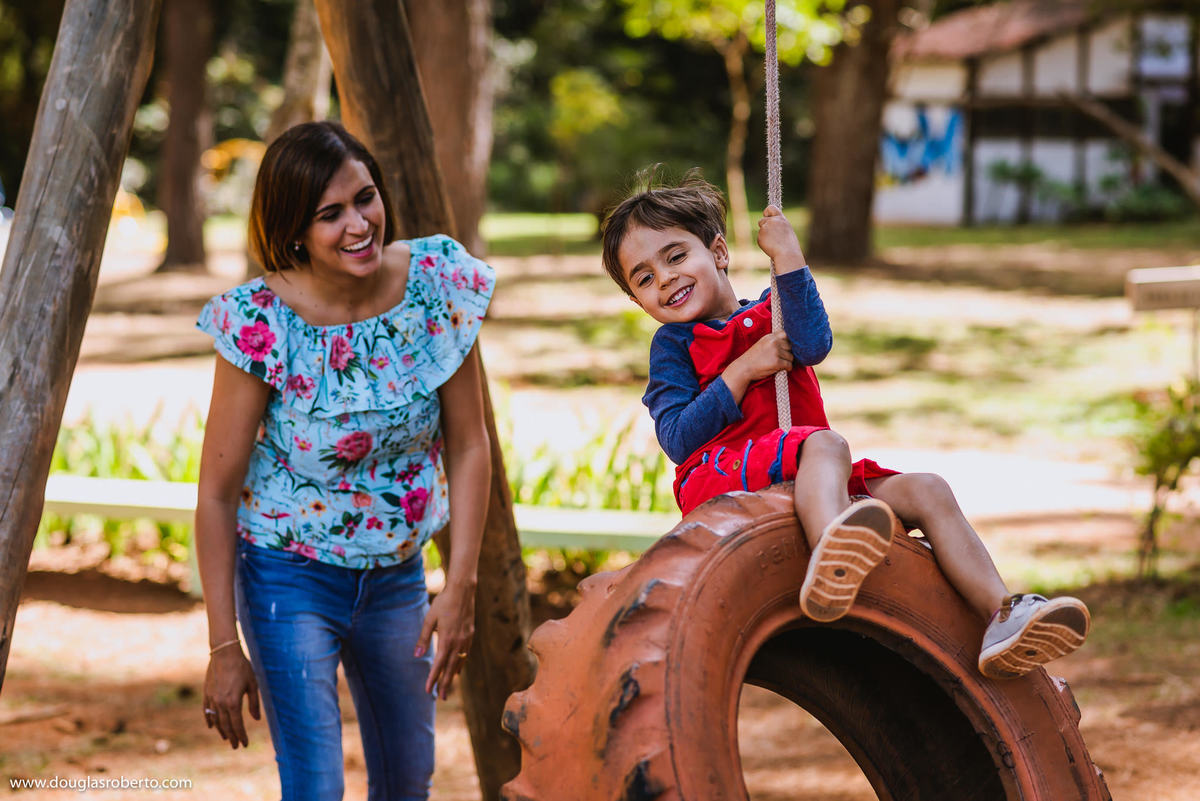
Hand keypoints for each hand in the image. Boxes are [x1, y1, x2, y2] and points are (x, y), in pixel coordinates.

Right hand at [203, 646, 260, 748]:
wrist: (224, 654)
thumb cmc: (242, 667)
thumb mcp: (253, 684)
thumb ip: (254, 703)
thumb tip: (256, 719)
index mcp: (233, 702)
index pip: (237, 725)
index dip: (241, 736)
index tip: (244, 744)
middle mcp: (221, 703)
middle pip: (226, 725)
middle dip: (232, 737)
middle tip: (236, 746)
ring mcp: (212, 699)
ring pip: (215, 720)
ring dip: (221, 730)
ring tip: (226, 737)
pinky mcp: (207, 693)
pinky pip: (206, 711)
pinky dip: (209, 719)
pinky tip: (211, 726)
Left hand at [416, 581, 475, 699]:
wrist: (463, 590)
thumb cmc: (443, 603)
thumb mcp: (430, 619)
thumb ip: (424, 638)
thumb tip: (417, 655)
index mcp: (446, 640)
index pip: (439, 664)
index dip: (433, 679)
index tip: (429, 690)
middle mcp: (458, 642)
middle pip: (451, 668)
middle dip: (445, 684)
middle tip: (442, 697)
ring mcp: (466, 639)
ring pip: (459, 662)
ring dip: (453, 675)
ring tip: (449, 686)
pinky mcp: (470, 634)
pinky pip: (465, 654)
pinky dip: (461, 663)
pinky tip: (458, 668)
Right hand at [723, 331, 792, 402]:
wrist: (743, 368)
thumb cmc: (753, 358)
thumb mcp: (762, 344)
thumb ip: (774, 341)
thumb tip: (790, 343)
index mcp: (770, 336)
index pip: (786, 334)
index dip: (788, 341)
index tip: (785, 347)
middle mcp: (773, 342)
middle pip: (790, 346)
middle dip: (787, 353)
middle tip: (780, 358)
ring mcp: (775, 351)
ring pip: (791, 356)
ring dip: (787, 362)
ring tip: (778, 364)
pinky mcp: (777, 362)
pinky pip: (789, 365)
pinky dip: (787, 368)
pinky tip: (781, 369)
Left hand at [756, 205, 805, 272]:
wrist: (787, 254)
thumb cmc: (790, 245)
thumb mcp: (787, 231)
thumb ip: (778, 225)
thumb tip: (770, 225)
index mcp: (781, 219)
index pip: (771, 208)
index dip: (767, 212)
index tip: (766, 216)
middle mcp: (772, 221)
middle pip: (762, 220)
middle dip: (764, 226)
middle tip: (771, 236)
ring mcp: (765, 228)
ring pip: (761, 230)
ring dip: (764, 235)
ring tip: (774, 243)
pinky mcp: (760, 236)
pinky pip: (759, 238)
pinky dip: (763, 242)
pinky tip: (770, 246)